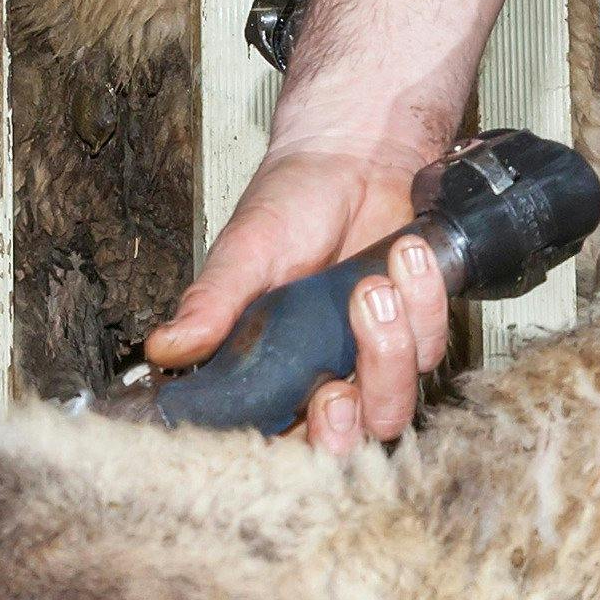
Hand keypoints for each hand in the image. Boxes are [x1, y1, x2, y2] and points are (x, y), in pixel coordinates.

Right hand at [149, 134, 454, 450]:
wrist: (352, 155)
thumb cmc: (291, 203)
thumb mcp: (244, 252)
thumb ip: (212, 304)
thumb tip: (167, 348)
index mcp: (271, 370)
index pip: (282, 442)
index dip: (298, 444)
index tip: (303, 412)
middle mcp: (323, 374)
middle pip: (348, 442)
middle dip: (350, 420)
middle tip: (336, 386)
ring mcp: (373, 356)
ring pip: (395, 404)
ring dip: (387, 350)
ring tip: (371, 287)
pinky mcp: (420, 328)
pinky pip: (432, 345)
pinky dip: (423, 303)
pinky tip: (404, 256)